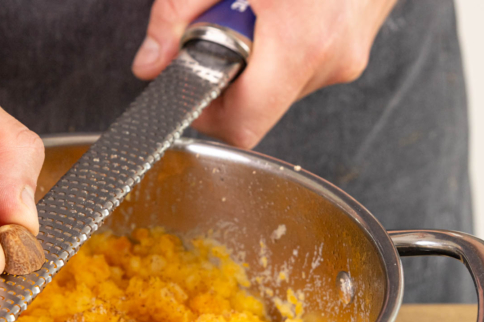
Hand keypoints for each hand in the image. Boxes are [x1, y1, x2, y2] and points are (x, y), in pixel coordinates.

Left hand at [132, 0, 396, 148]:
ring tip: (253, 18)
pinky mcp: (352, 52)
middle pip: (256, 111)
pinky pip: (300, 72)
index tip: (192, 88)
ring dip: (253, 66)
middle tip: (219, 37)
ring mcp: (345, 59)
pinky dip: (277, 54)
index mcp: (299, 40)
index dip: (207, 115)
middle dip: (226, 82)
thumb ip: (176, 15)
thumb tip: (151, 63)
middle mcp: (329, 59)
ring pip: (277, 93)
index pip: (241, 125)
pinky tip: (276, 16)